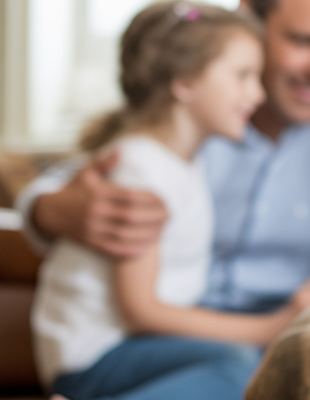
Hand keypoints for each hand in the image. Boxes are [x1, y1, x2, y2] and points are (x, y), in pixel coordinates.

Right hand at [31, 151, 167, 257]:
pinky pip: (115, 249)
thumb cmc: (75, 190)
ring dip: (148, 234)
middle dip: (154, 216)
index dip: (150, 199)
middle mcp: (95, 212)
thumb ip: (104, 163)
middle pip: (130, 216)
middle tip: (170, 215)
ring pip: (125, 234)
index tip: (165, 199)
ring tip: (164, 229)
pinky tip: (148, 245)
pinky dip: (133, 248)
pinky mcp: (91, 243)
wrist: (50, 213)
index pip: (129, 197)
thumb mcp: (86, 173)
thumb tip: (121, 150)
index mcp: (98, 194)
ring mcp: (92, 229)